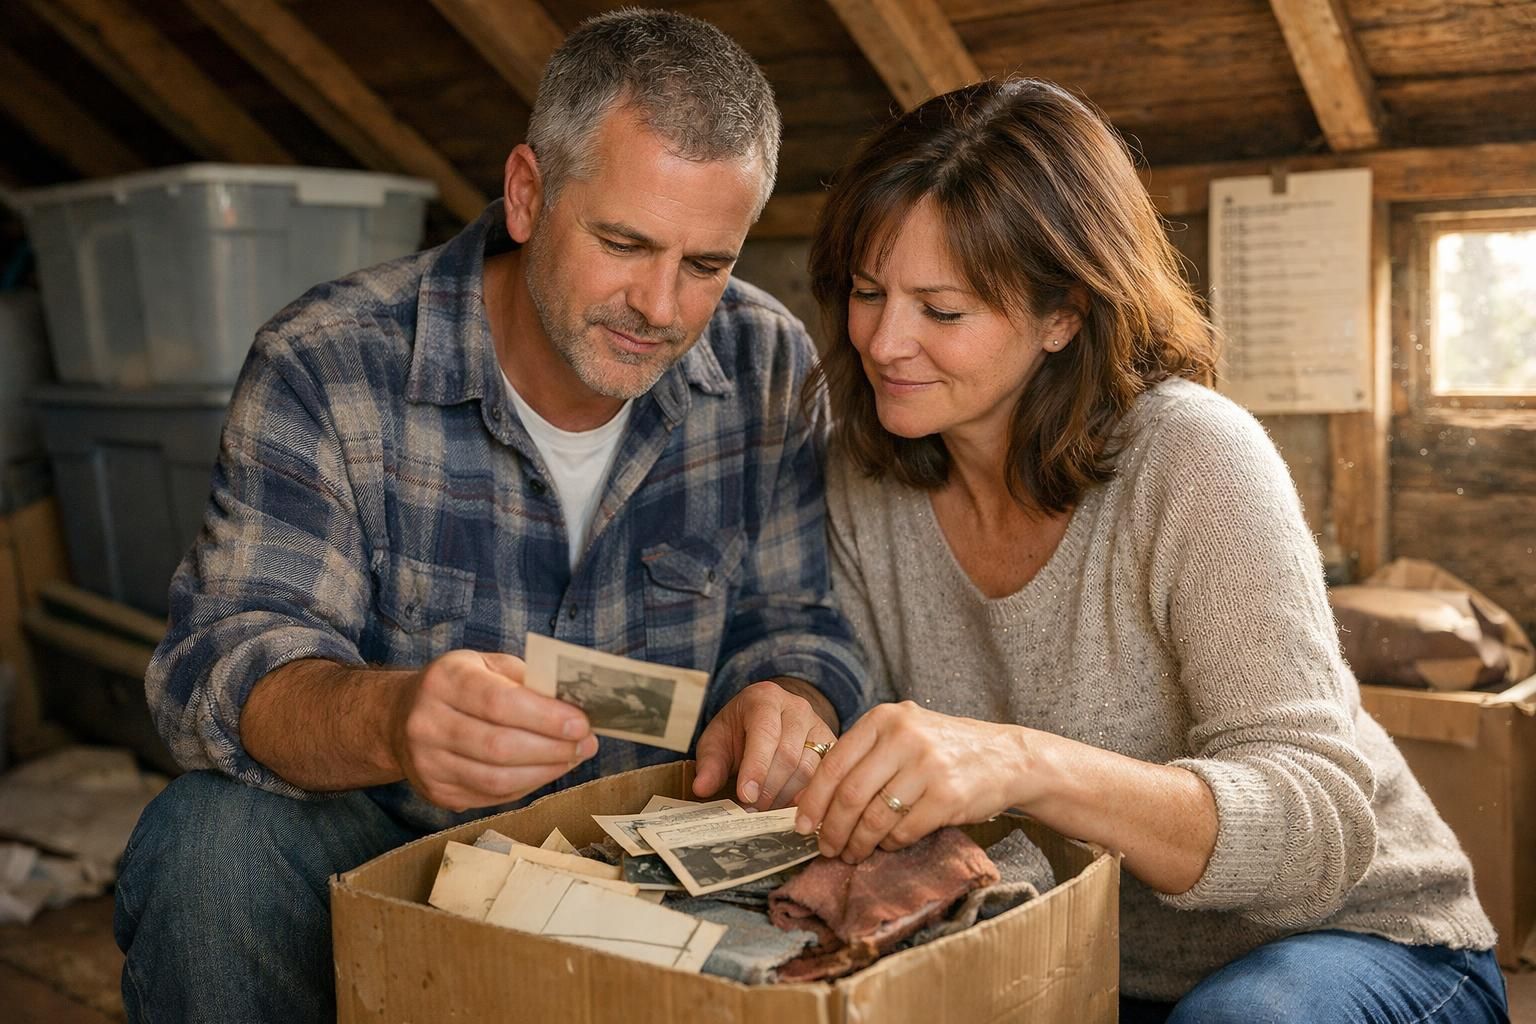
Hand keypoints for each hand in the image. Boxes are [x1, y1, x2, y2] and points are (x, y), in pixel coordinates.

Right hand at [388, 649, 596, 810]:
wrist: (400, 717)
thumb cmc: (459, 686)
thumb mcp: (487, 665)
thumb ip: (527, 680)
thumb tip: (575, 704)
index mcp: (443, 680)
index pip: (499, 702)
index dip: (545, 717)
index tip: (582, 723)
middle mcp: (426, 723)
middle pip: (499, 746)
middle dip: (553, 748)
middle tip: (586, 744)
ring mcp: (427, 763)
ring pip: (497, 779)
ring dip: (545, 772)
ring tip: (573, 758)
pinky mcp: (435, 792)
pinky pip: (491, 796)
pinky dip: (527, 786)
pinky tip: (546, 770)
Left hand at [692, 678, 837, 809]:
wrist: (765, 720)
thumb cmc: (738, 732)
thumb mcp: (716, 742)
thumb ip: (710, 764)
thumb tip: (701, 789)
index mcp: (764, 698)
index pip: (765, 733)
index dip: (756, 767)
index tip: (746, 796)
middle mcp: (796, 708)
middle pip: (789, 755)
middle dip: (769, 789)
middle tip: (752, 811)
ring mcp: (818, 725)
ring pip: (809, 769)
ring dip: (787, 797)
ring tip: (767, 811)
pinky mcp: (831, 745)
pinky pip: (824, 776)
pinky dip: (807, 798)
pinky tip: (791, 810)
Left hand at [791, 701, 1024, 862]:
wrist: (1004, 756)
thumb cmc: (941, 749)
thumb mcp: (902, 734)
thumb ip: (863, 756)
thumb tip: (813, 798)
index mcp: (884, 719)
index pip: (834, 764)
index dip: (813, 800)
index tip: (802, 825)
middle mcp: (903, 736)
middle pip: (850, 795)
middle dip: (832, 829)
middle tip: (826, 848)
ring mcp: (927, 766)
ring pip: (875, 818)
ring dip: (858, 843)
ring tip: (852, 853)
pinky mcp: (947, 796)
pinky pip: (904, 831)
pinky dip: (890, 844)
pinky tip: (887, 845)